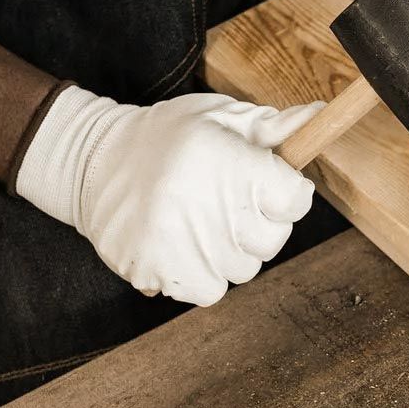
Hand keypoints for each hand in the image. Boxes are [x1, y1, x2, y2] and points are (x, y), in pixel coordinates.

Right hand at [15, 86, 320, 305]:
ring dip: (231, 250)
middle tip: (227, 201)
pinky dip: (204, 274)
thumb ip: (271, 127)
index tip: (266, 184)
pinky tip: (186, 245)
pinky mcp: (158, 272)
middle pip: (273, 240)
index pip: (295, 200)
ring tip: (202, 221)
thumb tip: (316, 120)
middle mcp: (207, 206)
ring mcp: (182, 245)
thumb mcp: (218, 117)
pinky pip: (211, 290)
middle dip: (259, 222)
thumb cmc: (166, 137)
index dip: (286, 193)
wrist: (92, 161)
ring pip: (244, 269)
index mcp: (227, 162)